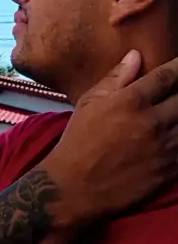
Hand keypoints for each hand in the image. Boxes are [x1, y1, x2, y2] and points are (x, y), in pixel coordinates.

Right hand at [43, 50, 177, 225]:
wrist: (76, 188)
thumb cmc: (79, 140)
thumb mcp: (90, 102)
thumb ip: (116, 78)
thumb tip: (135, 56)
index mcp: (132, 101)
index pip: (168, 76)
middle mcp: (153, 122)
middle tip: (176, 93)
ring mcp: (165, 149)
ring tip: (174, 113)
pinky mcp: (170, 172)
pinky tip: (174, 135)